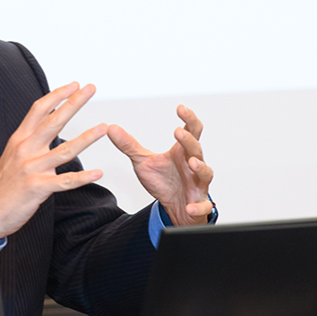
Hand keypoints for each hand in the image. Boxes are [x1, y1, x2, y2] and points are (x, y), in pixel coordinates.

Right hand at [0, 82, 106, 240]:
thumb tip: (48, 123)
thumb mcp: (12, 155)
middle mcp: (25, 150)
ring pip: (64, 150)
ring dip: (87, 138)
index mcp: (19, 140)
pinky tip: (97, 172)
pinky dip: (83, 177)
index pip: (39, 109)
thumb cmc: (3, 186)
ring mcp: (31, 169)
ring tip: (103, 127)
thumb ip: (29, 140)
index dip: (57, 95)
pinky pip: (65, 181)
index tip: (73, 85)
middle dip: (74, 103)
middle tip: (90, 88)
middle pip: (53, 121)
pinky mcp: (37, 188)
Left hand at [107, 105, 213, 225]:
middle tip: (179, 132)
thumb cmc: (163, 181)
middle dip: (189, 140)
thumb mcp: (143, 162)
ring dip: (200, 167)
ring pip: (206, 173)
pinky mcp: (198, 203)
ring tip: (192, 163)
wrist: (174, 207)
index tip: (180, 108)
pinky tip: (190, 207)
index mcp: (181, 152)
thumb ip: (129, 145)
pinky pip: (201, 205)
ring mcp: (198, 184)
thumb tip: (110, 127)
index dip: (188, 118)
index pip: (190, 131)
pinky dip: (197, 205)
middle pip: (196, 149)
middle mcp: (193, 165)